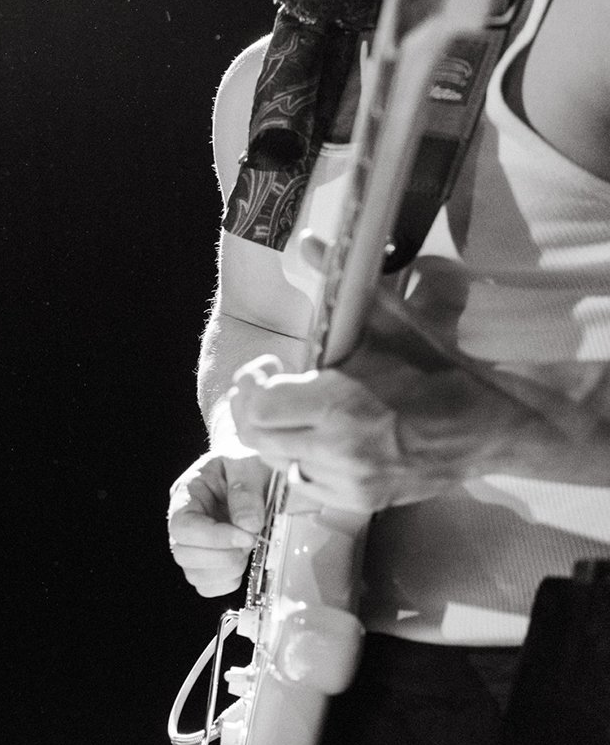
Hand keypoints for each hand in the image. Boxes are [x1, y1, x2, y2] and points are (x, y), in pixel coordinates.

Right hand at [167, 450, 268, 596]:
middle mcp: (184, 521)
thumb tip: (248, 525)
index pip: (183, 526)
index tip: (247, 536)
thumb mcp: (246, 462)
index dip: (213, 538)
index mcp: (186, 494)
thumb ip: (246, 489)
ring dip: (226, 570)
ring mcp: (194, 543)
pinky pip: (207, 585)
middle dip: (222, 556)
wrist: (248, 463)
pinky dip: (227, 582)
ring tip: (247, 550)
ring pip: (194, 574)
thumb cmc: (243, 459)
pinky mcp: (208, 560)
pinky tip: (242, 562)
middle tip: (250, 542)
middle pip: (183, 554)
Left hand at [228, 293, 531, 510]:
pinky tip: (321, 441)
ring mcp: (350, 481)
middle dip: (257, 408)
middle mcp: (338, 449)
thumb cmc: (434, 368)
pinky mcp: (363, 502)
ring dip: (279, 436)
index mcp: (337, 404)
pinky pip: (307, 485)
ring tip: (299, 414)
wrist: (491, 425)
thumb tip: (307, 243)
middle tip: (273, 389)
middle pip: (259, 436)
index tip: (269, 367)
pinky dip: (304, 463)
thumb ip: (340, 285)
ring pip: (279, 461)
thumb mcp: (388, 320)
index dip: (253, 384)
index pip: (258, 406)